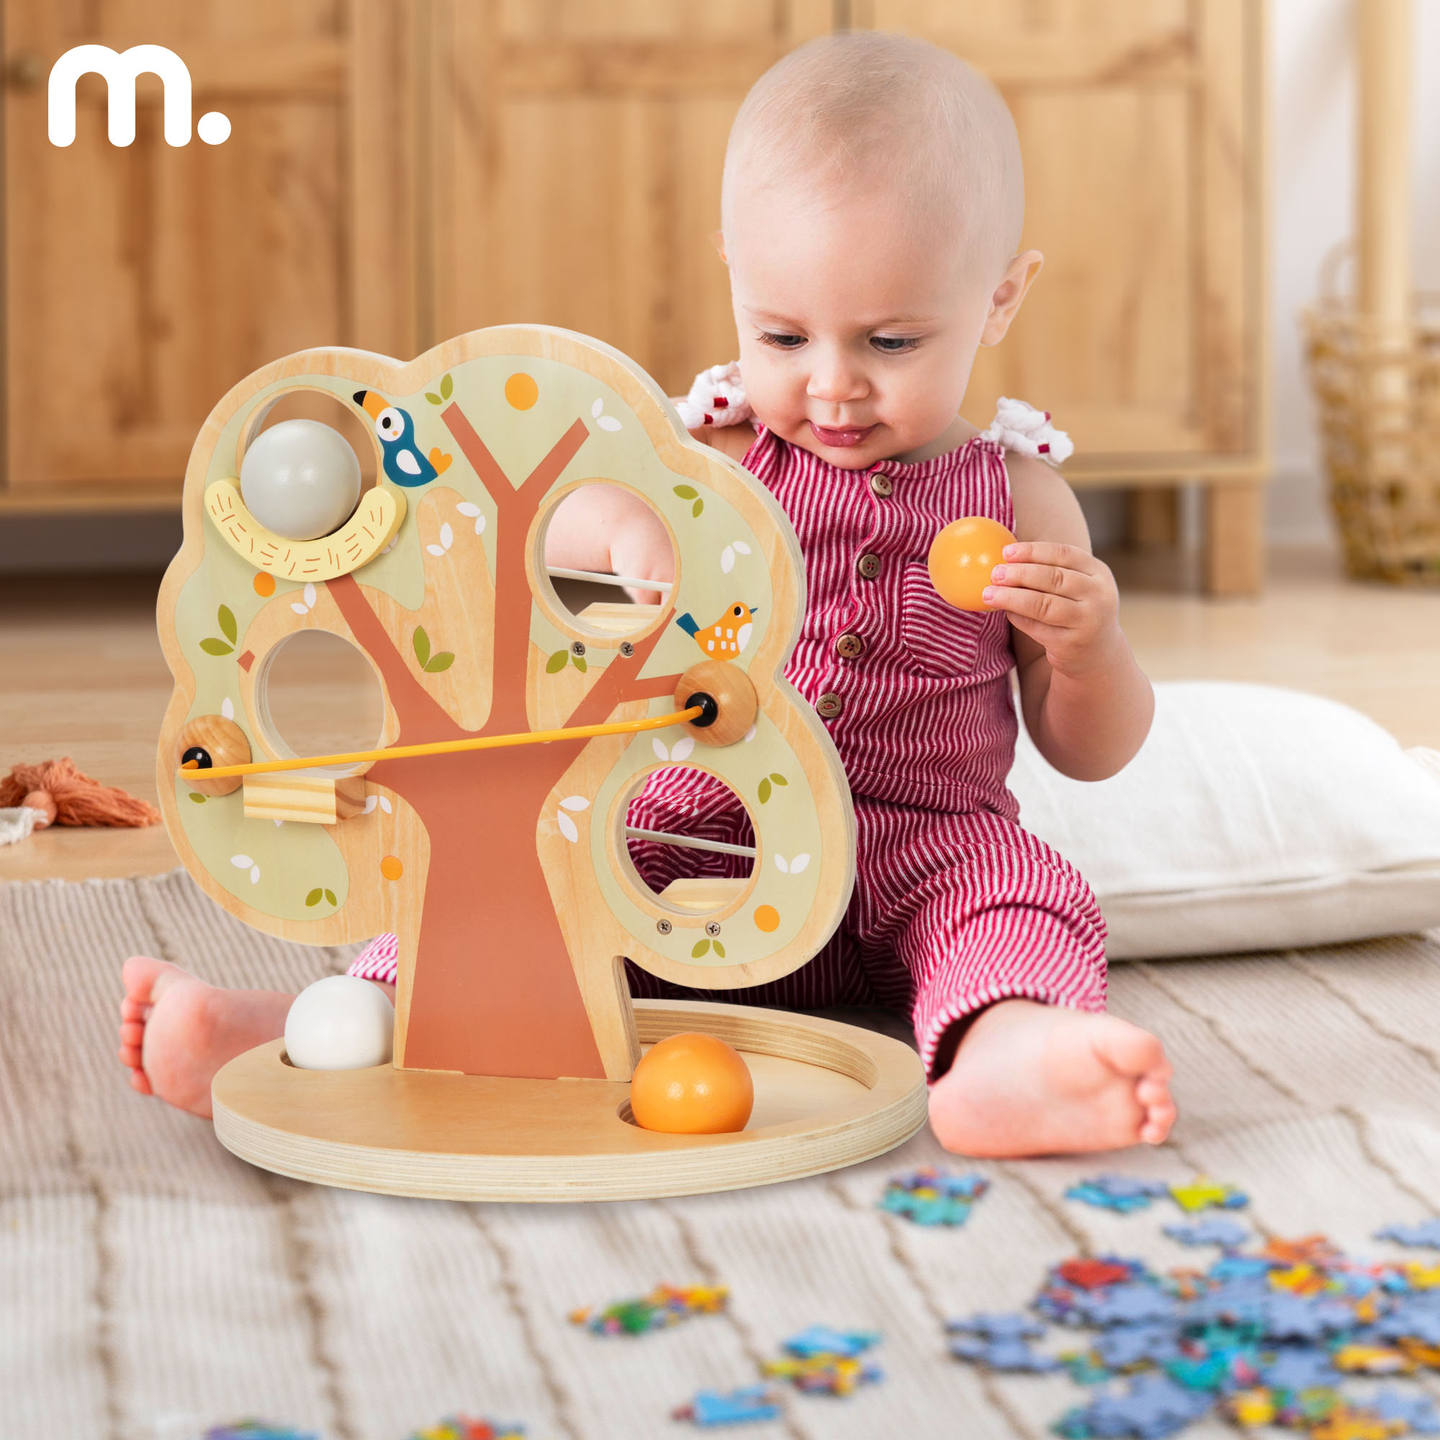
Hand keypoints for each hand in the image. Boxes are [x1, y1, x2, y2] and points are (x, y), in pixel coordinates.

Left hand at [982, 541, 1122, 676]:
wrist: (1097, 654)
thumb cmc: (1076, 610)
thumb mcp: (1077, 587)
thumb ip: (1052, 571)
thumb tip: (1006, 559)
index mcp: (1099, 573)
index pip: (1065, 554)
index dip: (1033, 551)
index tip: (1006, 552)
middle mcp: (1098, 596)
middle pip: (1054, 578)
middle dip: (1020, 574)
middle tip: (995, 573)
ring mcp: (1087, 622)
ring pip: (1044, 605)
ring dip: (1012, 597)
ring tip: (989, 593)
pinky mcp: (1071, 644)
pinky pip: (1037, 628)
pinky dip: (1017, 617)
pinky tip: (1005, 611)